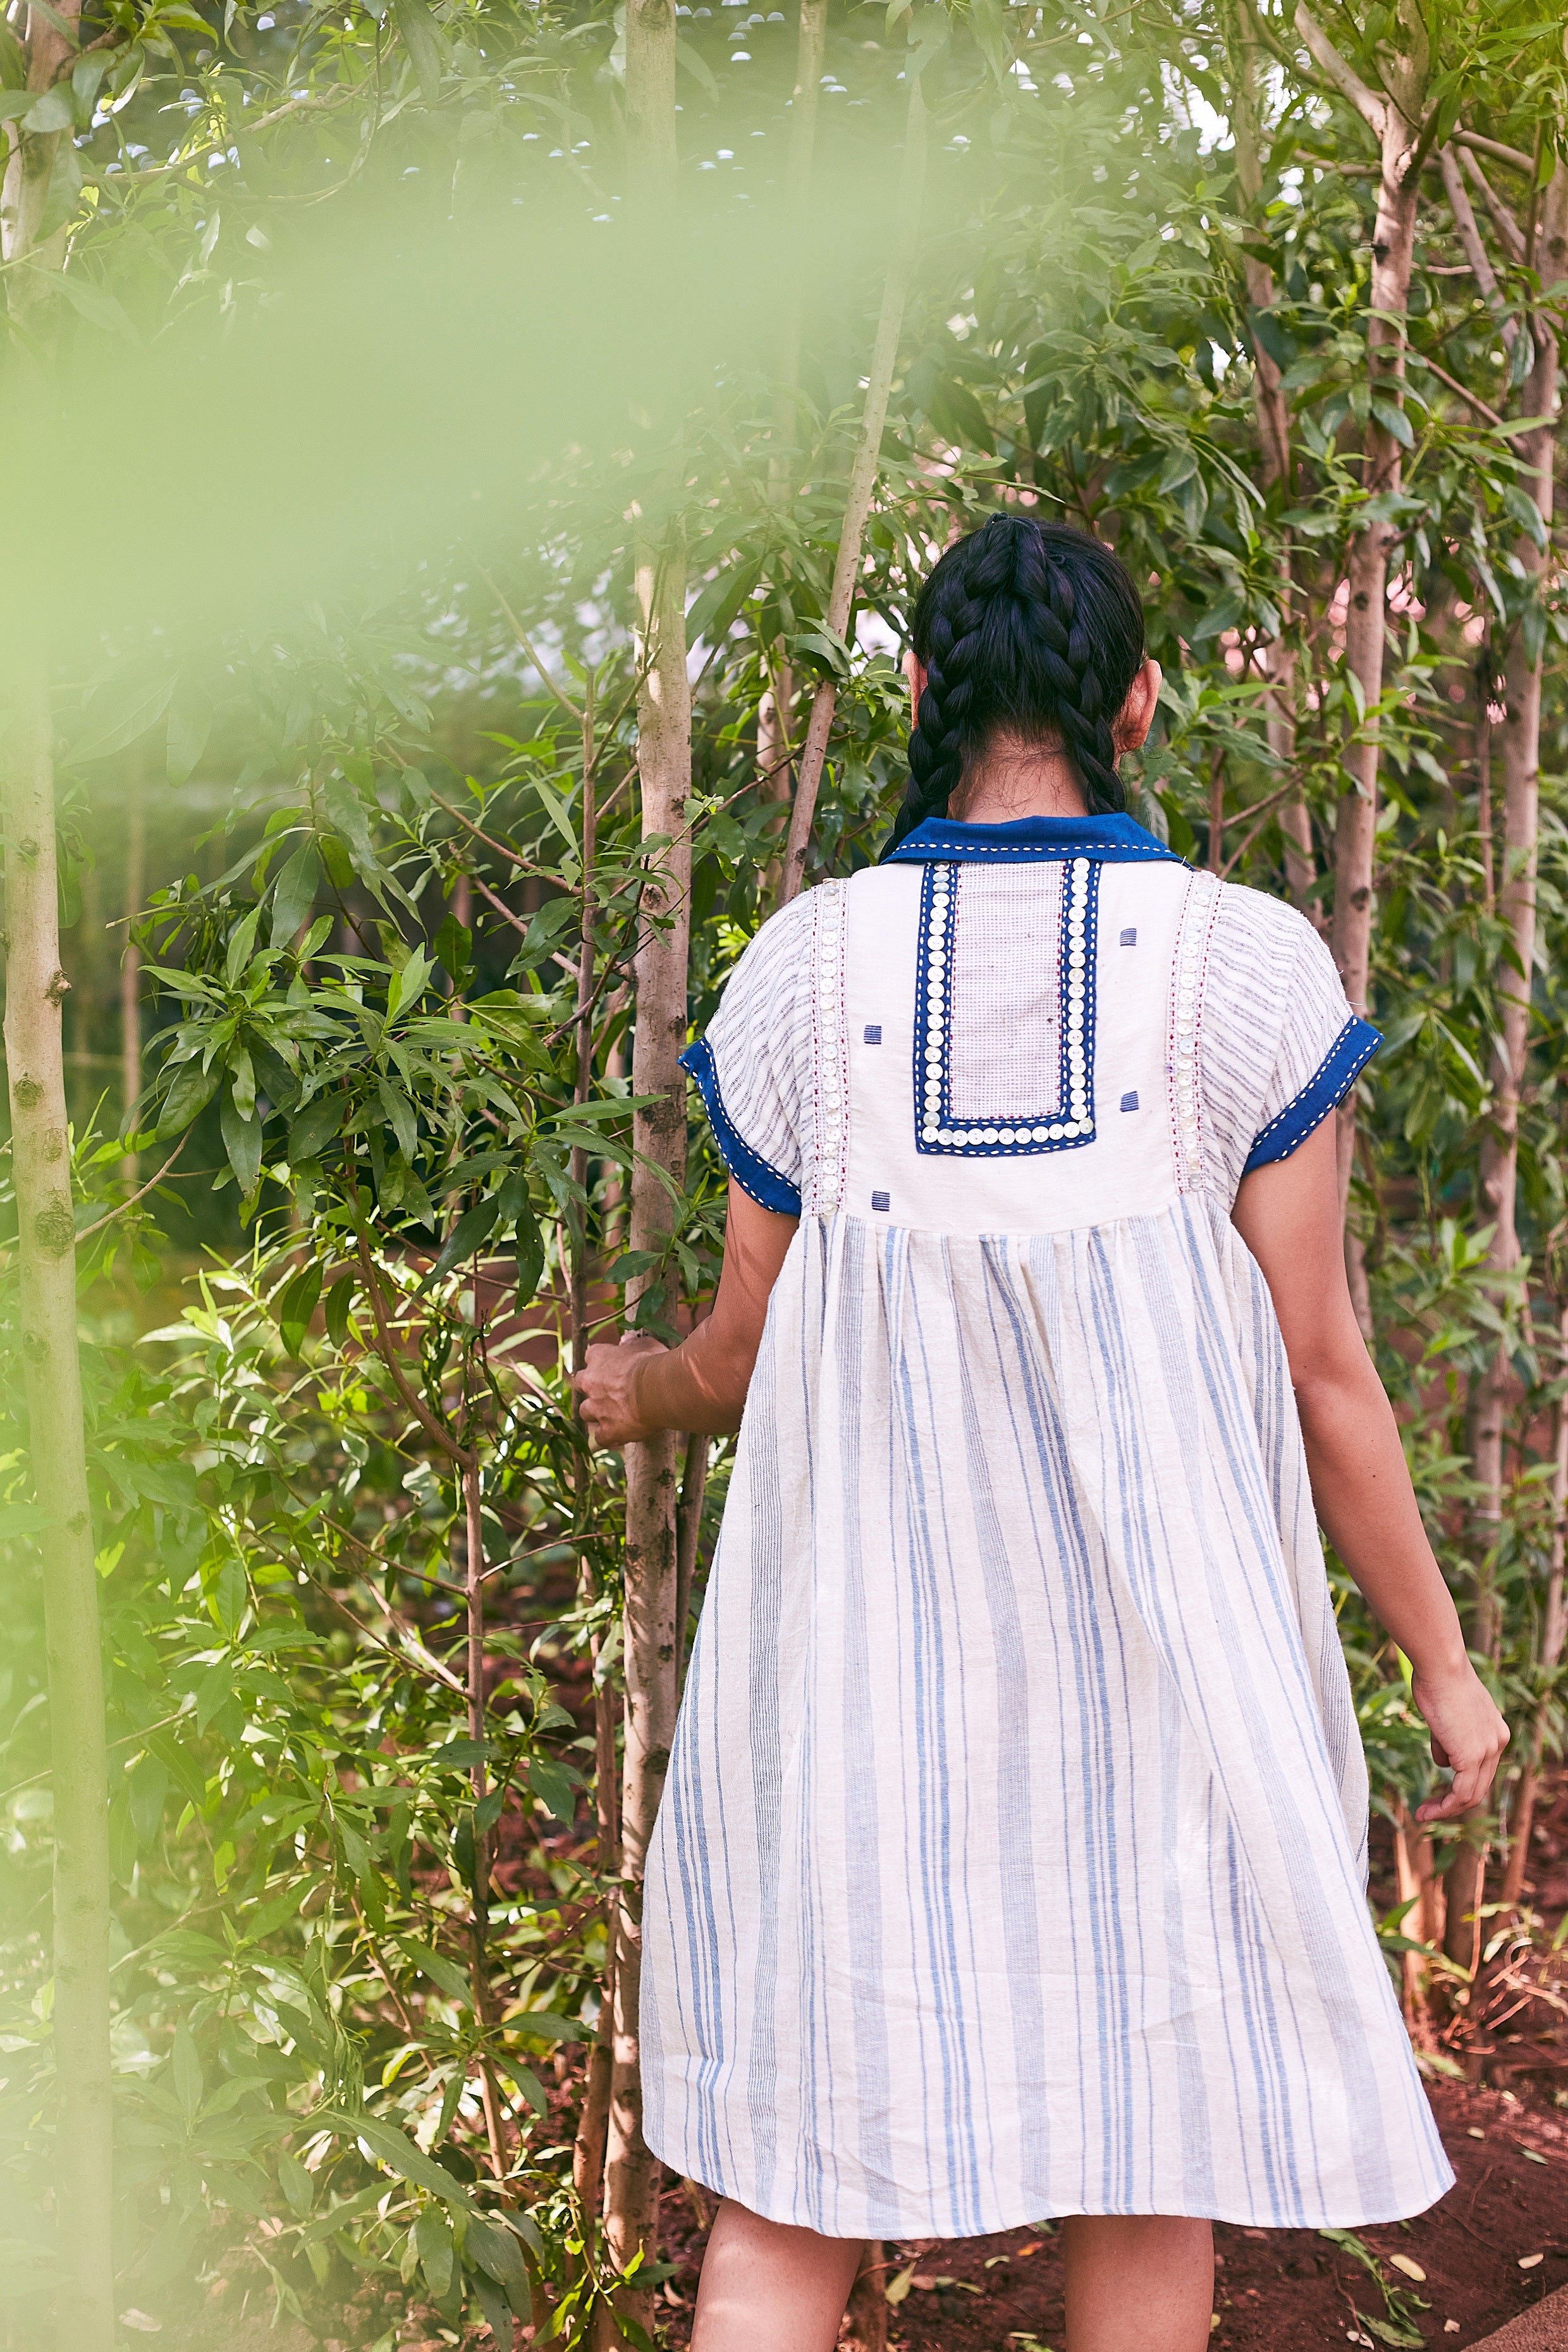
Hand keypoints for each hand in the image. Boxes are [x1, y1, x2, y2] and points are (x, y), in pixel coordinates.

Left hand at [573, 1334, 667, 1449]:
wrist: (658, 1390)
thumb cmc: (654, 1363)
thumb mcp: (646, 1344)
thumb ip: (632, 1343)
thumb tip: (625, 1339)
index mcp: (598, 1357)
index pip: (590, 1355)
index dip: (601, 1362)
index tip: (612, 1366)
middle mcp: (590, 1382)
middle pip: (579, 1384)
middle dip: (591, 1388)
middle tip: (609, 1391)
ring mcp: (596, 1408)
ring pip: (585, 1412)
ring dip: (597, 1413)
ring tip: (616, 1415)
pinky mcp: (606, 1431)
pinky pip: (601, 1437)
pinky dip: (610, 1436)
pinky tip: (622, 1435)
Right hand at [1410, 1659, 1509, 1823]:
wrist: (1441, 1666)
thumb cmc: (1437, 1680)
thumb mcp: (1445, 1715)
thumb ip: (1448, 1740)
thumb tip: (1443, 1762)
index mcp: (1495, 1732)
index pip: (1481, 1770)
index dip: (1459, 1785)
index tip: (1437, 1793)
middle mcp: (1497, 1743)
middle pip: (1479, 1786)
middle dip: (1452, 1803)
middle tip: (1428, 1810)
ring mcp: (1488, 1751)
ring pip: (1471, 1794)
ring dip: (1446, 1809)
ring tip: (1423, 1814)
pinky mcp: (1472, 1756)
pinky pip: (1461, 1793)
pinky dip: (1445, 1806)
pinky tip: (1427, 1811)